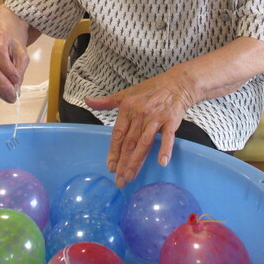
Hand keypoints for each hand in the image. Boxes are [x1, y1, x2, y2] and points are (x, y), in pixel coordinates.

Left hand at [85, 72, 195, 187]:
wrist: (176, 83)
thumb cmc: (150, 89)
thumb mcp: (126, 93)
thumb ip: (107, 101)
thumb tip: (87, 101)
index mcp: (127, 109)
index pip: (118, 135)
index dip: (113, 152)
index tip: (110, 167)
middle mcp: (140, 115)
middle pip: (129, 143)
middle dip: (123, 163)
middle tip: (119, 181)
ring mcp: (156, 118)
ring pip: (144, 143)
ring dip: (137, 161)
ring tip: (130, 177)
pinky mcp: (171, 121)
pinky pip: (167, 137)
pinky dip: (165, 149)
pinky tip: (162, 162)